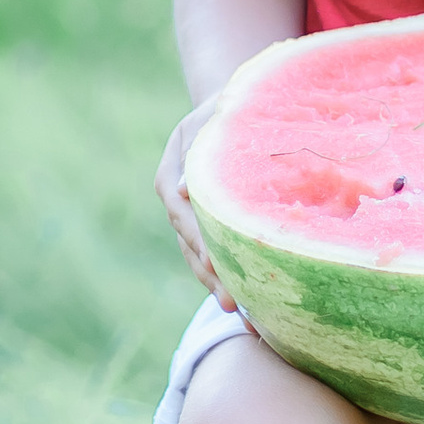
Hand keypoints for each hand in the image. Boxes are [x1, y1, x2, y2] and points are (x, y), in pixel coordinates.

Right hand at [157, 97, 233, 297]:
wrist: (228, 106)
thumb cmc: (223, 106)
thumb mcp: (209, 115)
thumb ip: (197, 147)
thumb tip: (182, 189)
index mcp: (170, 176)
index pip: (183, 215)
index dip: (198, 241)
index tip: (213, 264)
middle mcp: (178, 204)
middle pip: (192, 247)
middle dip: (211, 277)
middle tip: (232, 304)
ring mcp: (193, 220)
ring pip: (202, 260)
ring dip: (221, 288)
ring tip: (243, 317)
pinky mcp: (211, 229)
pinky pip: (218, 259)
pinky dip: (232, 281)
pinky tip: (253, 308)